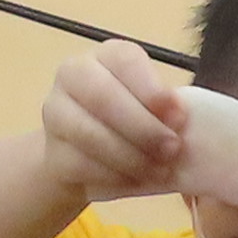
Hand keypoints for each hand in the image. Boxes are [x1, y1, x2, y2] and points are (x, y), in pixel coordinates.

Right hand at [38, 38, 198, 202]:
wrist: (86, 151)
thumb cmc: (133, 120)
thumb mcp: (152, 105)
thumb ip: (167, 108)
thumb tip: (186, 126)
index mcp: (107, 56)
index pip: (125, 61)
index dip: (153, 90)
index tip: (179, 118)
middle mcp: (75, 74)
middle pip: (104, 97)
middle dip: (143, 128)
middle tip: (172, 150)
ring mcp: (55, 112)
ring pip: (90, 134)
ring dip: (130, 158)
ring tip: (159, 171)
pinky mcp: (51, 151)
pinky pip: (82, 166)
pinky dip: (114, 177)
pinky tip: (136, 181)